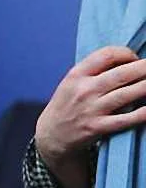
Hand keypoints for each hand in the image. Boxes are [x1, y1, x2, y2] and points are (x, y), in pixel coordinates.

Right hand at [36, 45, 145, 187]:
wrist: (52, 134)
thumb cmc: (66, 104)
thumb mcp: (72, 82)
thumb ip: (94, 71)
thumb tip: (127, 62)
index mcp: (77, 74)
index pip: (106, 55)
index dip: (127, 54)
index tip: (135, 59)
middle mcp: (84, 90)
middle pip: (122, 73)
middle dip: (144, 68)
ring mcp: (92, 109)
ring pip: (128, 94)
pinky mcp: (99, 127)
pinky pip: (127, 119)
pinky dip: (144, 113)